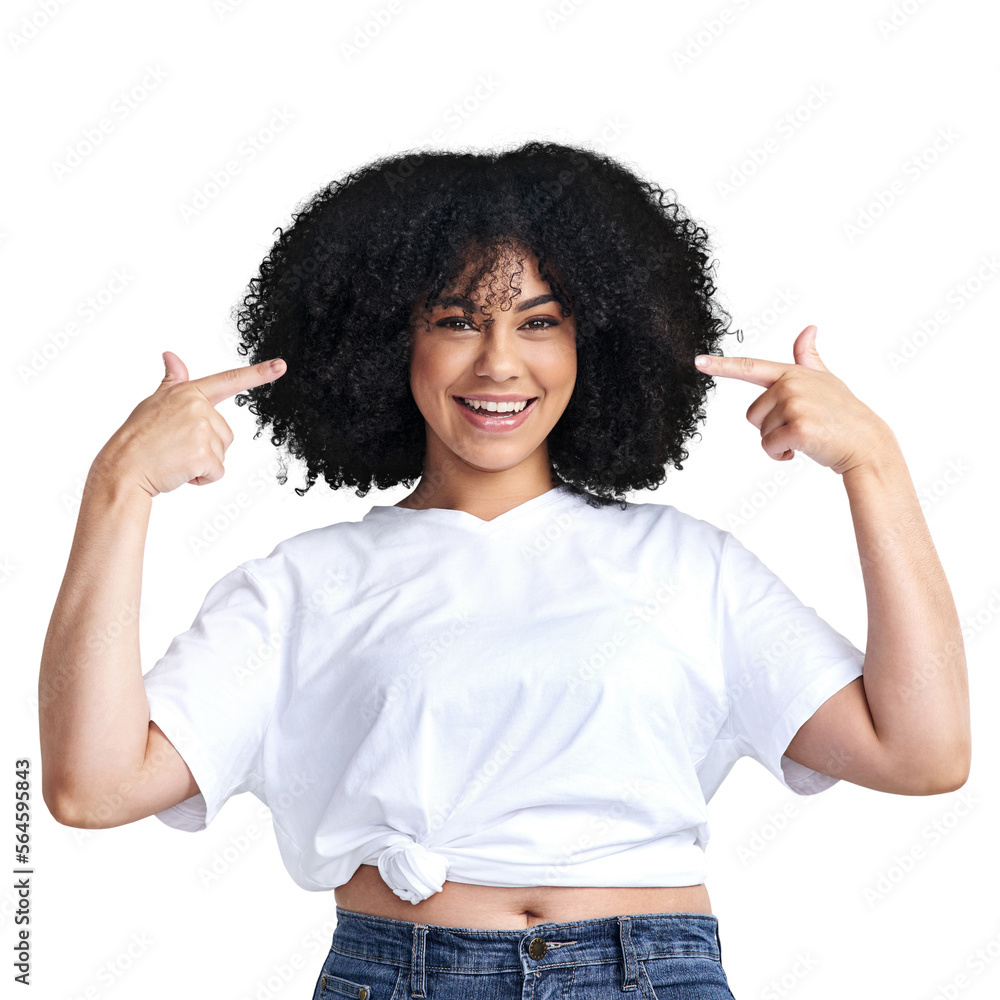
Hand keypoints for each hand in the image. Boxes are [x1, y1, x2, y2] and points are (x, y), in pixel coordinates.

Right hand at [92, 351, 286, 496]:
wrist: (122, 467)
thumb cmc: (137, 437)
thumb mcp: (154, 402)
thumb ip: (172, 382)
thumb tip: (171, 356)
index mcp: (187, 393)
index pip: (228, 381)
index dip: (257, 374)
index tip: (281, 366)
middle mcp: (197, 407)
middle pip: (225, 434)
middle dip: (206, 447)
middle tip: (175, 448)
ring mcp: (201, 429)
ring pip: (222, 453)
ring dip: (203, 463)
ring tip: (175, 458)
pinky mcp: (203, 454)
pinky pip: (217, 472)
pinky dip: (202, 478)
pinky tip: (179, 471)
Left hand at [693, 325, 892, 475]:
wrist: (866, 442)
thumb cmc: (843, 413)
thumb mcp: (826, 380)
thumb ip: (808, 358)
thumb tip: (809, 329)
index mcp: (792, 373)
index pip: (750, 367)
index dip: (721, 366)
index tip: (698, 362)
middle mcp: (791, 385)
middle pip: (752, 414)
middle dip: (770, 427)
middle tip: (800, 426)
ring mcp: (795, 405)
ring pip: (761, 433)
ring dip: (778, 442)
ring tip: (805, 437)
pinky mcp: (799, 428)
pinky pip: (769, 446)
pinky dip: (781, 454)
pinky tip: (802, 449)